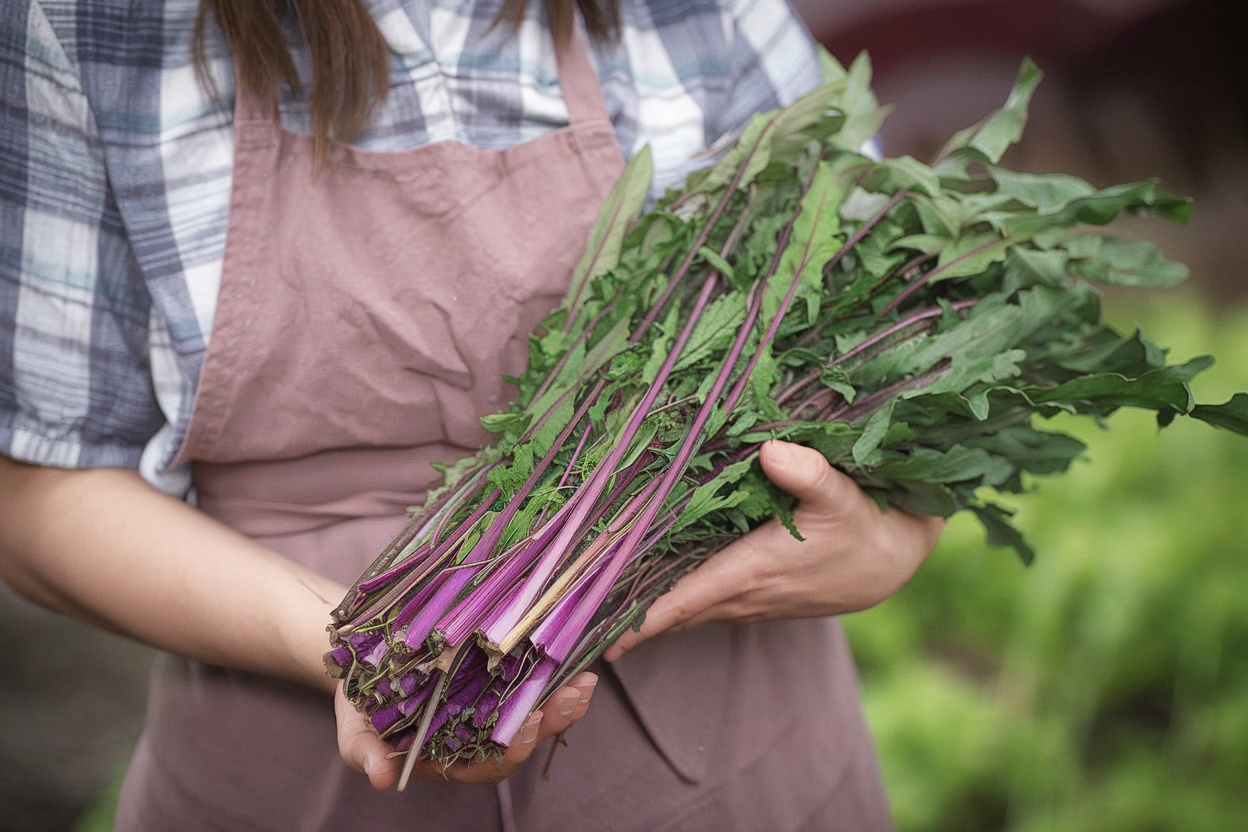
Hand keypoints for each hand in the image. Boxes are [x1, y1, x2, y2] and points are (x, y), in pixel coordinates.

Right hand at [334, 672, 597, 788]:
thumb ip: (367, 753)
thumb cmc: (360, 706)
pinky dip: (553, 664)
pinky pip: (532, 673)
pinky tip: (573, 647)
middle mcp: (480, 734)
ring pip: (536, 706)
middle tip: (575, 696)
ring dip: (564, 694)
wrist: (363, 662)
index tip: (529, 729)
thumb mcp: (356, 729)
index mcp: (453, 758)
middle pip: (525, 735)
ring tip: (586, 677)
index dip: (513, 750)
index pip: (491, 764)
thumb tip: (381, 777)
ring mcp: (492, 703)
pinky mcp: (499, 672)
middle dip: (554, 719)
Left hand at [604, 440, 942, 660]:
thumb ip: (808, 474)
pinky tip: (639, 582)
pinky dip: (665, 601)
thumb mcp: (842, 494)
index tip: (589, 630)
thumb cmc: (862, 527)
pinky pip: (695, 604)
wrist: (888, 563)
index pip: (677, 601)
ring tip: (587, 598)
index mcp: (749, 571)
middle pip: (666, 613)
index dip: (632, 617)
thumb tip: (770, 450)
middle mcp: (739, 595)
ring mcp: (743, 602)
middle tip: (564, 611)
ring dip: (639, 609)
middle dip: (619, 614)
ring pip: (678, 610)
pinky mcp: (749, 598)